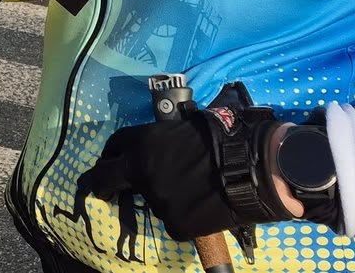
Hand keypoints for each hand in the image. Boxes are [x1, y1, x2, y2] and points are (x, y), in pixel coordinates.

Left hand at [79, 96, 337, 242]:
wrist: (251, 166)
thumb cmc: (223, 139)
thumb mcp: (184, 129)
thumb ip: (161, 142)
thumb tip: (158, 151)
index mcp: (141, 143)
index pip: (113, 148)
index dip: (109, 156)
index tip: (108, 164)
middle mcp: (141, 172)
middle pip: (108, 180)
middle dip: (103, 186)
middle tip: (104, 192)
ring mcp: (156, 200)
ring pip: (154, 203)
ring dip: (166, 198)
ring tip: (194, 191)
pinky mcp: (175, 224)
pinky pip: (176, 223)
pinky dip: (186, 217)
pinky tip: (205, 206)